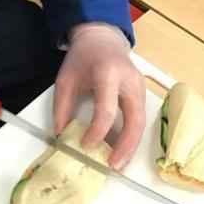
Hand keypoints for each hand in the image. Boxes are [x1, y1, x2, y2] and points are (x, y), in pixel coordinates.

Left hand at [52, 23, 145, 170]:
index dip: (98, 130)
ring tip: (118, 164)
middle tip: (113, 166)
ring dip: (131, 147)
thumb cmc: (83, 57)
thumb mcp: (65, 79)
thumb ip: (61, 107)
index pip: (107, 108)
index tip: (86, 145)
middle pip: (135, 119)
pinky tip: (121, 151)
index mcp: (107, 73)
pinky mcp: (142, 93)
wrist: (101, 38)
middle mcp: (129, 80)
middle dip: (125, 146)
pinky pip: (139, 119)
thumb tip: (61, 134)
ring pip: (141, 123)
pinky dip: (131, 137)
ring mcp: (139, 87)